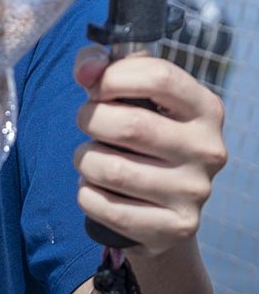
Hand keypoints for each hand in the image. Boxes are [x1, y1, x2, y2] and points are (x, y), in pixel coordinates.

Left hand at [73, 46, 226, 255]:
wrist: (162, 206)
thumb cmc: (138, 131)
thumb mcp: (126, 92)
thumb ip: (99, 65)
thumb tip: (86, 71)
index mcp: (205, 107)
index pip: (158, 76)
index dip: (113, 77)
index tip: (95, 87)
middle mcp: (208, 150)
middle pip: (130, 125)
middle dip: (91, 120)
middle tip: (88, 123)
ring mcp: (195, 192)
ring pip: (111, 169)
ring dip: (85, 160)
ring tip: (92, 159)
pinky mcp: (175, 228)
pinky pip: (105, 207)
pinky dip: (87, 194)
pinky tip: (98, 188)